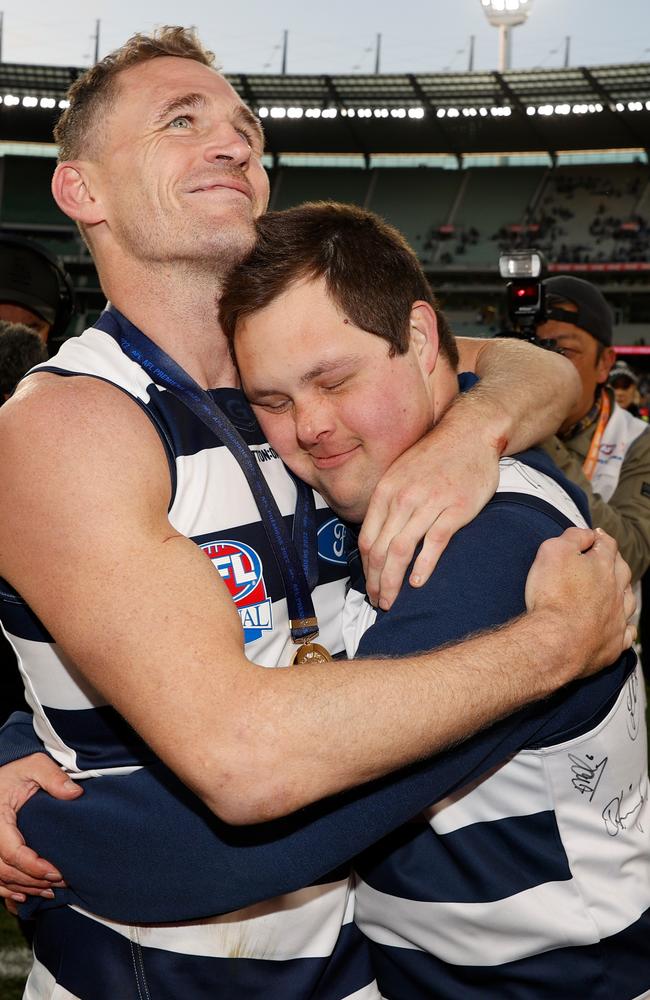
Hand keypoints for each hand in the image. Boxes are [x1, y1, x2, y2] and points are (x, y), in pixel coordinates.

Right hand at [0, 753, 81, 910]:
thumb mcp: (35, 764)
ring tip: (48, 892)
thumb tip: (75, 794)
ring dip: (22, 888)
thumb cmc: (15, 768)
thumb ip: (53, 778)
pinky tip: (22, 896)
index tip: (57, 872)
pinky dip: (5, 890)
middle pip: (5, 870)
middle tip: (60, 882)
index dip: (34, 867)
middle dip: (32, 881)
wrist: (0, 771)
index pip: (12, 852)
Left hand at [359, 419, 499, 609]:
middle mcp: (402, 498)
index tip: (370, 587)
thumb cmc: (436, 456)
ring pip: (401, 550)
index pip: (366, 539)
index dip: (365, 569)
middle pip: (379, 550)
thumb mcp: (401, 474)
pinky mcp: (455, 508)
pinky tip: (418, 583)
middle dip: (376, 582)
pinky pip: (434, 542)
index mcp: (386, 491)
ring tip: (393, 601)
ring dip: (393, 581)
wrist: (470, 433)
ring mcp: (428, 503)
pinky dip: (424, 565)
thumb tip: (378, 538)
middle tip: (380, 603)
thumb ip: (389, 504)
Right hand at [525, 527, 635, 675]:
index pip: (607, 545)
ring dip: (623, 593)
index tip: (593, 536)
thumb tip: (588, 533)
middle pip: (622, 570)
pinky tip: (619, 626)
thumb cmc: (552, 594)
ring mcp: (618, 618)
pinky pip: (627, 633)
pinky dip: (625, 627)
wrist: (557, 640)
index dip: (599, 538)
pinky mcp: (614, 643)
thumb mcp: (553, 551)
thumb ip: (573, 537)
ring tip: (615, 591)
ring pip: (628, 600)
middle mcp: (616, 590)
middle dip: (614, 563)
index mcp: (603, 566)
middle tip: (604, 560)